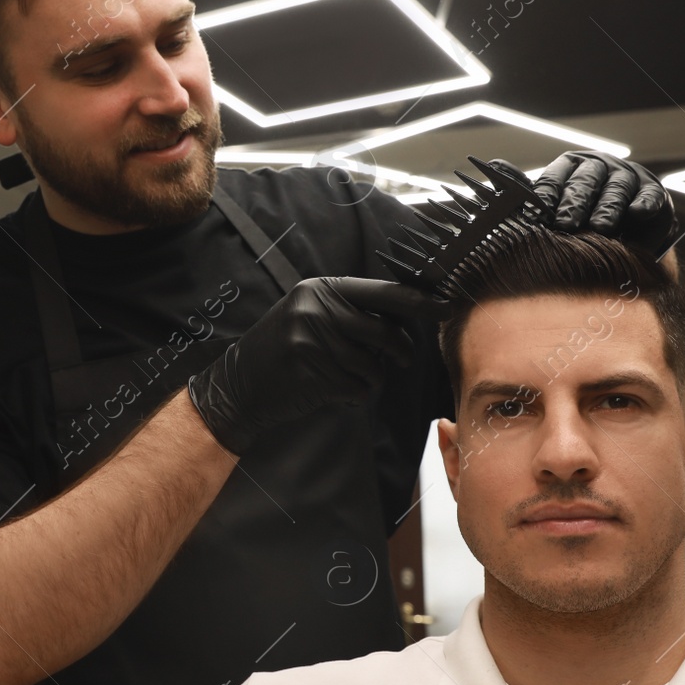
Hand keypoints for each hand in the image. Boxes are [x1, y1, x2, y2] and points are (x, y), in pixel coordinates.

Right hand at [187, 277, 449, 455]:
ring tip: (349, 376)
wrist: (237, 386)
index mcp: (320, 289)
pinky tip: (334, 391)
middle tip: (403, 359)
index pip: (383, 293)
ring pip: (373, 365)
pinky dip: (355, 395)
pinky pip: (358, 389)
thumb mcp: (308, 314)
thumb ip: (349, 311)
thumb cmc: (280, 350)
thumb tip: (404, 316)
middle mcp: (316, 311)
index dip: (419, 302)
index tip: (446, 307)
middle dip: (401, 350)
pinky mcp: (312, 375)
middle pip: (383, 332)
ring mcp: (312, 343)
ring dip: (372, 378)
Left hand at [520, 151, 679, 258]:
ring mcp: (626, 177)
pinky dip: (644, 203)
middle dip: (574, 203)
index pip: (555, 177)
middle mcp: (598, 167)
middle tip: (565, 225)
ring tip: (599, 228)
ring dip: (608, 208)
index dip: (546, 195)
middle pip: (585, 181)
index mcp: (570, 167)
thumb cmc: (580, 214)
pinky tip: (637, 213)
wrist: (625, 226)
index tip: (536, 214)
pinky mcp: (652, 191)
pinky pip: (649, 195)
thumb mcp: (553, 203)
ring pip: (616, 188)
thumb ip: (527, 189)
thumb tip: (494, 165)